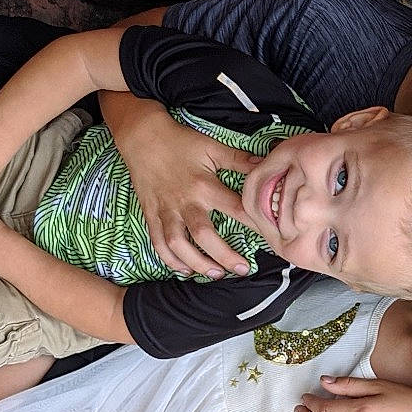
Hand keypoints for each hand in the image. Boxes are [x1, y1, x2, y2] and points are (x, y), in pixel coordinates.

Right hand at [104, 93, 261, 277]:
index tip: (269, 238)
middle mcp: (185, 202)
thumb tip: (265, 164)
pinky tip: (184, 269)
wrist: (142, 137)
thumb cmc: (180, 141)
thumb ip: (239, 160)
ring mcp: (166, 211)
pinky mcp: (151, 214)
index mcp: (204, 185)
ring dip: (196, 262)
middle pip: (204, 235)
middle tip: (242, 269)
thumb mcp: (212, 147)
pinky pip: (158, 242)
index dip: (253, 224)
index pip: (234, 209)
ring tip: (215, 273)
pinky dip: (170, 259)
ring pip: (178, 244)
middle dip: (224, 255)